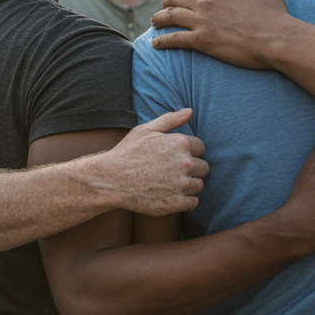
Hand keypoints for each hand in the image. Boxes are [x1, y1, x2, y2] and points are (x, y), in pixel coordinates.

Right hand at [95, 109, 209, 215]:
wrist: (111, 180)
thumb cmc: (128, 152)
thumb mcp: (146, 129)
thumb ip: (171, 119)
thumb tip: (190, 111)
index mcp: (181, 143)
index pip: (201, 148)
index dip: (188, 152)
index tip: (173, 157)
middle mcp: (185, 163)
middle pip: (203, 167)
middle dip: (191, 168)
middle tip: (171, 171)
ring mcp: (182, 185)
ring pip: (199, 185)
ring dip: (188, 185)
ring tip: (167, 183)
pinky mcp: (177, 203)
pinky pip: (194, 202)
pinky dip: (185, 200)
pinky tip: (169, 194)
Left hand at [150, 0, 293, 68]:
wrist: (278, 38)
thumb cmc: (275, 12)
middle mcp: (206, 1)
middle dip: (165, 3)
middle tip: (161, 10)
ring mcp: (202, 21)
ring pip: (170, 16)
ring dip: (158, 19)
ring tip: (154, 23)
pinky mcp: (203, 41)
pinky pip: (174, 39)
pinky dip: (162, 41)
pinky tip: (155, 44)